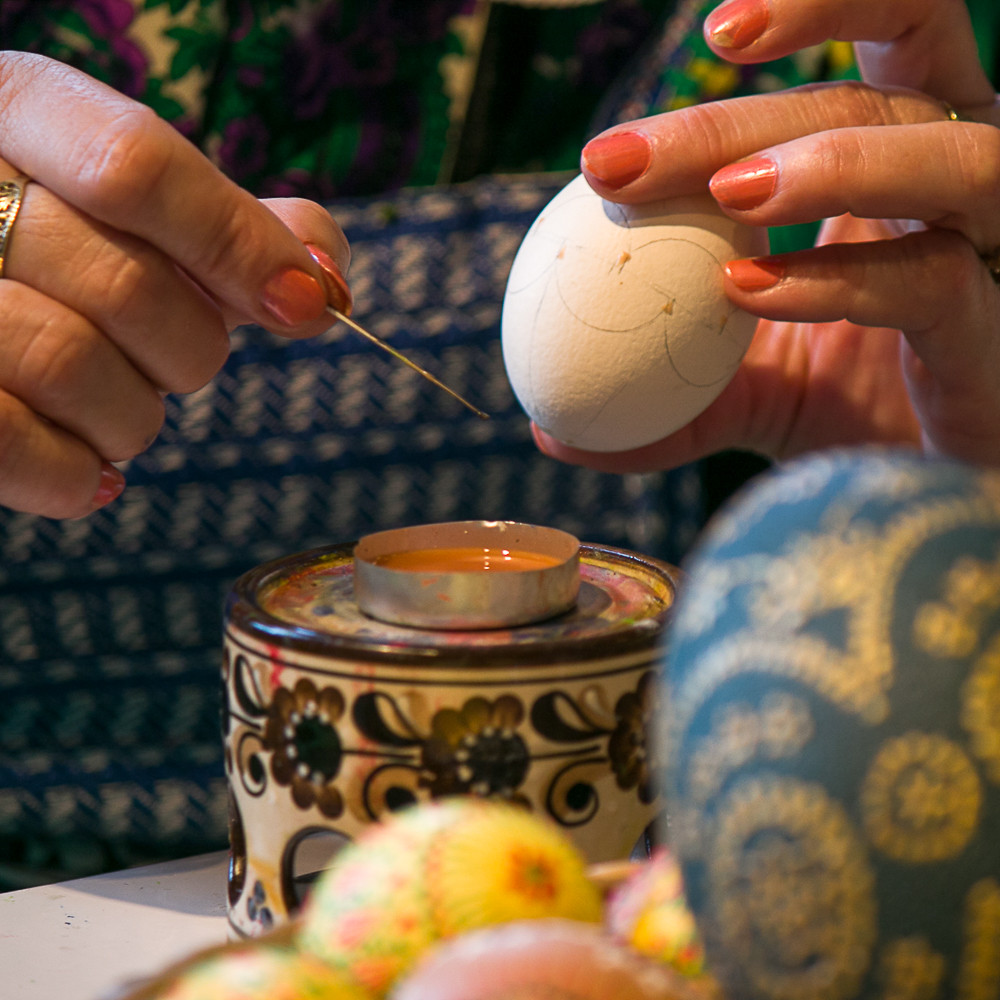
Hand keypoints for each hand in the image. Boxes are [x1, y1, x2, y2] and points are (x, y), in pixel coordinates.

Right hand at [0, 53, 350, 517]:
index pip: (137, 163)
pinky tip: (88, 469)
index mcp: (19, 114)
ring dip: (133, 416)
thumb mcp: (142, 216)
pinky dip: (75, 474)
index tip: (308, 305)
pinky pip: (13, 445)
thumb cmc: (66, 262)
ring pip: (69, 364)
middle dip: (189, 349)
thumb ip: (232, 225)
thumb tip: (325, 273)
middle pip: (126, 284)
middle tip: (173, 357)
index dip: (241, 244)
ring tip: (117, 408)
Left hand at [535, 0, 999, 472]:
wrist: (936, 497)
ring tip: (722, 193)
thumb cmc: (856, 422)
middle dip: (736, 117)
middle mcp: (950, 193)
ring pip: (947, 154)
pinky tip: (748, 289)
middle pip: (870, 96)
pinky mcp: (994, 330)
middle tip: (613, 163)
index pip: (862, 57)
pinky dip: (835, 278)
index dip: (799, 21)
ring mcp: (987, 253)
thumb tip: (549, 428)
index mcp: (892, 177)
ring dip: (829, 159)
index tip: (676, 69)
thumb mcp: (747, 396)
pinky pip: (931, 280)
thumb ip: (664, 401)